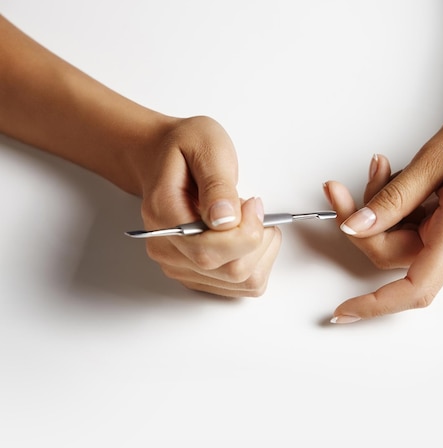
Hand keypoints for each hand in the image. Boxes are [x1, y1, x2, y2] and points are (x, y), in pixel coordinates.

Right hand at [138, 116, 280, 296]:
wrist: (160, 158)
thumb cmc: (183, 149)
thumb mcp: (206, 146)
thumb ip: (217, 184)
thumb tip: (225, 219)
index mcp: (164, 218)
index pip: (211, 251)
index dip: (247, 232)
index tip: (253, 204)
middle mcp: (168, 250)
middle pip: (232, 271)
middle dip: (258, 240)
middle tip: (251, 209)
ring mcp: (182, 266)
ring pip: (242, 282)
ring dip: (261, 251)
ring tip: (246, 220)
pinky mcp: (198, 275)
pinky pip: (242, 285)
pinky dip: (257, 261)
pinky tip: (245, 236)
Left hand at [325, 82, 442, 322]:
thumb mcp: (440, 155)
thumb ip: (395, 197)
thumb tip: (357, 226)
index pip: (415, 288)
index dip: (375, 304)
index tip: (342, 311)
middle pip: (396, 253)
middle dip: (364, 223)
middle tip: (340, 189)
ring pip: (405, 239)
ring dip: (382, 210)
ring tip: (382, 166)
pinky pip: (421, 228)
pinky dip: (402, 208)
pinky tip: (403, 176)